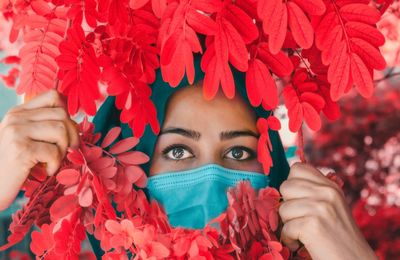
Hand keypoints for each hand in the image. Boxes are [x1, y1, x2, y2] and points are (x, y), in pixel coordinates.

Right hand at [0, 90, 78, 210]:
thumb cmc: (14, 165)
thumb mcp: (27, 138)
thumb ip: (44, 125)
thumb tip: (75, 122)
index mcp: (19, 112)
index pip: (54, 96)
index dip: (67, 113)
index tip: (66, 131)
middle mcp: (16, 118)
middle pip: (62, 114)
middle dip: (72, 135)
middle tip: (66, 151)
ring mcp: (16, 132)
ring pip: (61, 130)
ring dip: (64, 150)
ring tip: (53, 161)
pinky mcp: (20, 150)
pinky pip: (54, 151)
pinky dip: (55, 164)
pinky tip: (46, 171)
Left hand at [279, 162, 376, 259]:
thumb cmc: (338, 237)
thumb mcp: (331, 206)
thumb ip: (313, 191)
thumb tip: (287, 179)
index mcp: (330, 186)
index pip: (298, 168)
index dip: (292, 184)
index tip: (298, 200)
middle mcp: (327, 193)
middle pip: (285, 186)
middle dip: (288, 206)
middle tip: (300, 219)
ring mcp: (321, 208)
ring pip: (283, 208)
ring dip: (288, 224)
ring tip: (302, 233)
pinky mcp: (313, 225)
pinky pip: (285, 227)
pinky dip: (289, 239)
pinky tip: (300, 244)